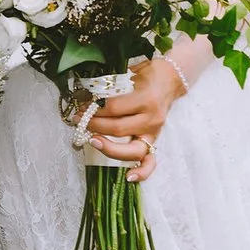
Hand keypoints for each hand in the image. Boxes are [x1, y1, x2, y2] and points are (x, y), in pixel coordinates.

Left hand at [87, 56, 184, 183]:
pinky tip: (129, 177)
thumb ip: (111, 84)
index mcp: (146, 99)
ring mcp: (154, 132)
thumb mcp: (130, 72)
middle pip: (118, 129)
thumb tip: (85, 94)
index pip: (114, 109)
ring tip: (91, 140)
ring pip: (132, 150)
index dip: (94, 109)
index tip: (81, 106)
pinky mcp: (154, 140)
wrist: (170, 79)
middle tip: (79, 120)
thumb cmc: (147, 74)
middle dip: (95, 125)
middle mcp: (151, 119)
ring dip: (109, 148)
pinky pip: (150, 161)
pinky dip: (142, 171)